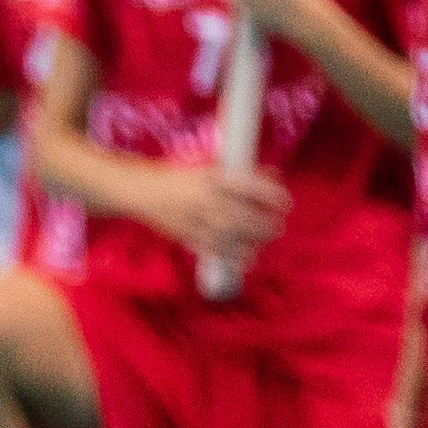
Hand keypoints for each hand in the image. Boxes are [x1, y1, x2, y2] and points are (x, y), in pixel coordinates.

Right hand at [136, 164, 289, 273]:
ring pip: (234, 236)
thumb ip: (239, 173)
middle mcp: (207, 199)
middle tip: (277, 227)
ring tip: (265, 241)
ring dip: (255, 242)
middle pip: (246, 216)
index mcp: (214, 178)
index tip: (285, 203)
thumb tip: (272, 176)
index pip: (253, 187)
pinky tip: (248, 260)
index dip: (274, 197)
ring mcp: (197, 220)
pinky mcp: (187, 237)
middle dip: (267, 224)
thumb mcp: (209, 167)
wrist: (141, 191)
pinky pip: (216, 251)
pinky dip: (234, 258)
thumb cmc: (179, 177)